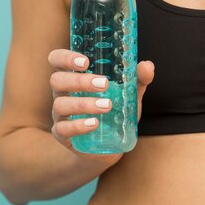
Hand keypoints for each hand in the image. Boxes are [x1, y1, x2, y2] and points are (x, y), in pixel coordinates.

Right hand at [47, 49, 154, 164]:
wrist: (108, 146)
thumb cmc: (114, 113)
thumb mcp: (127, 95)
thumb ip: (137, 80)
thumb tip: (147, 65)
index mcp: (72, 77)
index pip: (57, 60)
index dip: (65, 57)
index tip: (86, 62)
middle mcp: (62, 94)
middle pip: (57, 80)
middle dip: (79, 81)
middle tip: (104, 84)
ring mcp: (60, 115)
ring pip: (60, 105)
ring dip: (83, 104)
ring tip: (107, 106)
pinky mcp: (62, 135)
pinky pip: (63, 129)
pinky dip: (78, 125)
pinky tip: (95, 124)